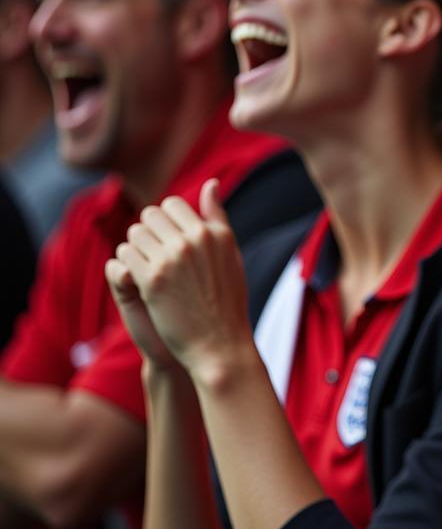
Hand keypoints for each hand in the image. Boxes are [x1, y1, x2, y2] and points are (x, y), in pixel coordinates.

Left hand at [113, 180, 250, 377]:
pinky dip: (128, 265)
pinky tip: (140, 281)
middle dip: (148, 231)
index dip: (164, 221)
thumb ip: (217, 217)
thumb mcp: (229, 254)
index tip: (166, 241)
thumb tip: (210, 183)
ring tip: (148, 268)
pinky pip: (125, 255)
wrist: (220, 344)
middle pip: (150, 215)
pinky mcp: (152, 280)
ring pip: (134, 233)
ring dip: (136, 248)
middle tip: (154, 255)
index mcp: (213, 232)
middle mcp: (194, 240)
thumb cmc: (226, 301)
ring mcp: (172, 259)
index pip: (172, 204)